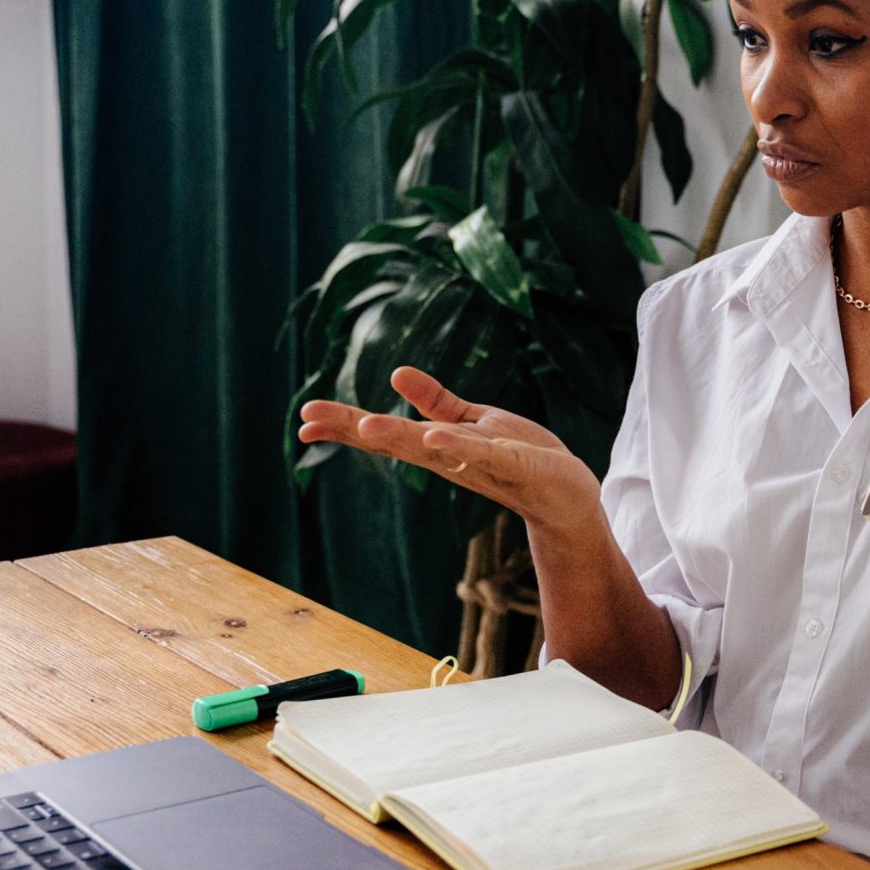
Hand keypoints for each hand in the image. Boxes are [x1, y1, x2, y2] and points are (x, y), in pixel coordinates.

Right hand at [298, 367, 601, 531]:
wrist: (566, 494)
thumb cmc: (520, 456)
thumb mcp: (473, 422)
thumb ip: (437, 401)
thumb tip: (395, 374)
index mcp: (435, 446)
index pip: (382, 434)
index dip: (343, 424)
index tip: (303, 418)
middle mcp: (448, 458)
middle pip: (393, 441)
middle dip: (351, 428)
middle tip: (307, 416)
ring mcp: (477, 463)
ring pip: (431, 450)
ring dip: (398, 437)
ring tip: (365, 426)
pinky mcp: (512, 463)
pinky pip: (480, 455)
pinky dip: (457, 447)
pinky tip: (435, 438)